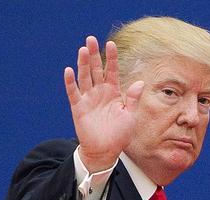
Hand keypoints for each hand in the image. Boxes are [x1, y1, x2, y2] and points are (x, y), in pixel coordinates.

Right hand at [64, 36, 143, 172]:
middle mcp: (100, 92)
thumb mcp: (130, 116)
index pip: (111, 71)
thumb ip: (132, 98)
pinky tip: (69, 70)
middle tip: (90, 38)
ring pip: (84, 77)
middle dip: (94, 54)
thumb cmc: (119, 134)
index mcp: (113, 92)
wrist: (105, 151)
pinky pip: (73, 92)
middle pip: (96, 69)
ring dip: (82, 64)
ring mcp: (88, 99)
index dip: (111, 58)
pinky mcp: (78, 107)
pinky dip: (70, 82)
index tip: (111, 43)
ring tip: (82, 49)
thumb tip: (140, 82)